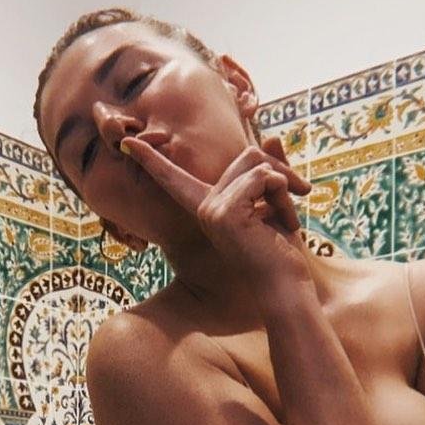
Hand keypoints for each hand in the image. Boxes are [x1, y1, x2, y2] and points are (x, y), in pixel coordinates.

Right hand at [120, 133, 312, 288]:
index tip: (126, 143)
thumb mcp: (276, 203)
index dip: (151, 159)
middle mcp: (204, 208)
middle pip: (247, 154)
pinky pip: (264, 178)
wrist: (285, 286)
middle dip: (280, 172)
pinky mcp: (225, 213)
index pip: (176, 178)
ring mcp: (211, 211)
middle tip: (298, 197)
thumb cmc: (282, 252)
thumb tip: (270, 138)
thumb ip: (270, 172)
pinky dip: (284, 196)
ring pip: (258, 164)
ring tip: (287, 219)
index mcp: (208, 207)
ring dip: (284, 187)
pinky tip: (286, 222)